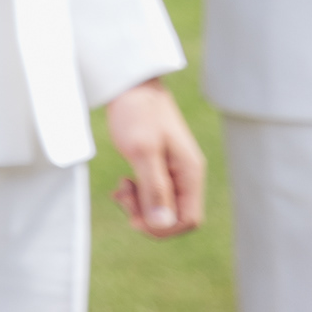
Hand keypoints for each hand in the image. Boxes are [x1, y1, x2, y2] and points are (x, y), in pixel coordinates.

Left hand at [106, 80, 204, 237]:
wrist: (131, 85)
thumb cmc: (137, 112)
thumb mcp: (142, 150)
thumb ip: (154, 188)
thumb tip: (162, 224)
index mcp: (190, 172)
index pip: (188, 219)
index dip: (162, 227)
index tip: (133, 216)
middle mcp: (187, 175)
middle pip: (176, 216)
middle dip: (148, 216)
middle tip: (123, 196)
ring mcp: (175, 171)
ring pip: (163, 207)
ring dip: (141, 206)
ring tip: (121, 188)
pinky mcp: (161, 166)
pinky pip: (155, 193)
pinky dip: (138, 195)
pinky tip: (124, 184)